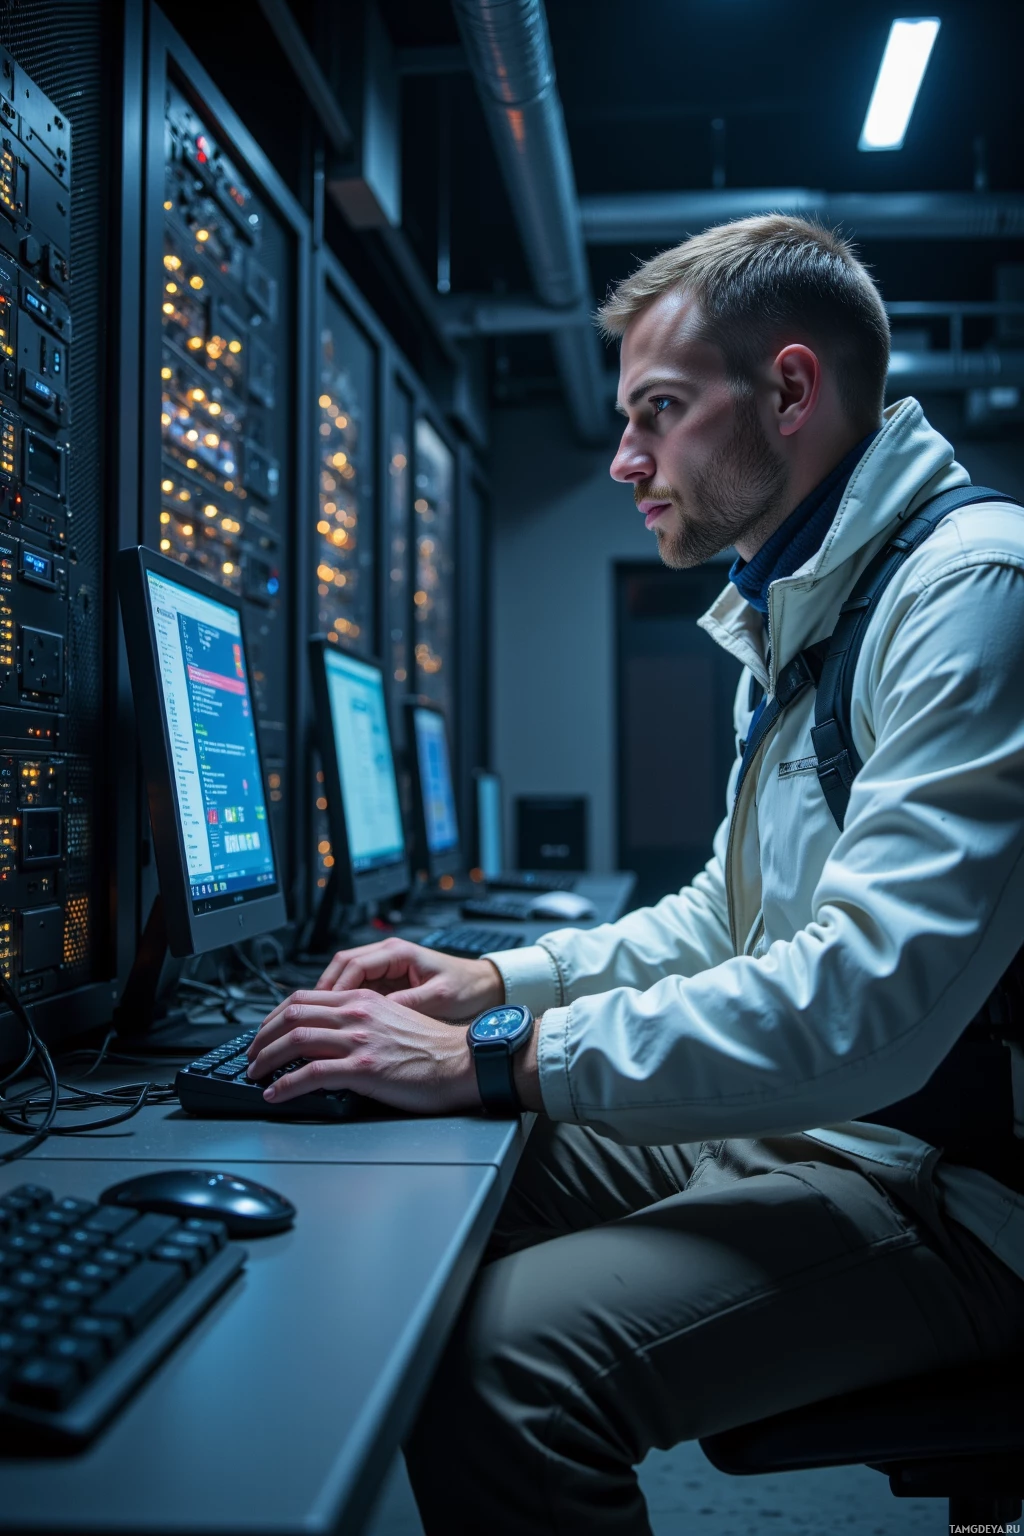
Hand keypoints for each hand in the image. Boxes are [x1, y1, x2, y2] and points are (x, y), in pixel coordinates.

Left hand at [246, 988, 481, 1113]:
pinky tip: (276, 1093)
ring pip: (295, 1040)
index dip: (275, 1014)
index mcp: (363, 999)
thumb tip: (331, 1035)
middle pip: (292, 1014)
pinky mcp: (363, 1069)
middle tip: (251, 1054)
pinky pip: (310, 1074)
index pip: (304, 997)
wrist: (463, 1062)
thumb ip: (361, 1020)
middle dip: (262, 1035)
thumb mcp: (393, 1018)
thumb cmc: (434, 1047)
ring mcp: (359, 1040)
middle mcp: (357, 1013)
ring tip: (255, 1073)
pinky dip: (285, 1084)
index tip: (263, 1031)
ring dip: (266, 1058)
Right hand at [313, 938, 502, 1021]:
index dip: (336, 987)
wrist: (483, 986)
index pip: (353, 964)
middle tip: (312, 1016)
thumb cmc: (466, 987)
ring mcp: (385, 966)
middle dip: (324, 990)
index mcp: (398, 952)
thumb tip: (378, 1015)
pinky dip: (344, 1003)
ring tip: (320, 1021)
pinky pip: (357, 988)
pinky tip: (339, 1022)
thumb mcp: (439, 997)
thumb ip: (409, 1002)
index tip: (326, 1010)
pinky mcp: (387, 980)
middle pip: (341, 966)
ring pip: (345, 977)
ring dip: (332, 997)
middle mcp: (388, 954)